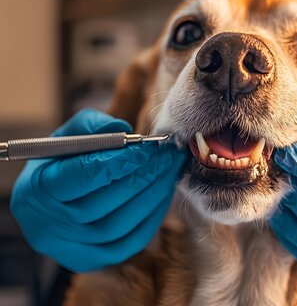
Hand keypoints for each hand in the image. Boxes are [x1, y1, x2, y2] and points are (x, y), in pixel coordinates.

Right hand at [11, 109, 186, 271]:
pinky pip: (131, 242)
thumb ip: (94, 127)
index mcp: (36, 189)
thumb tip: (125, 133)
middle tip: (166, 156)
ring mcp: (70, 249)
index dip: (120, 161)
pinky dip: (153, 216)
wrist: (50, 202)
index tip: (147, 147)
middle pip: (104, 203)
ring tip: (169, 170)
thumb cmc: (61, 163)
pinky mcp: (93, 261)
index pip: (83, 175)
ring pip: (121, 225)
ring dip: (153, 194)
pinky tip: (163, 192)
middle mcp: (48, 226)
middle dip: (143, 176)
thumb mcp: (68, 136)